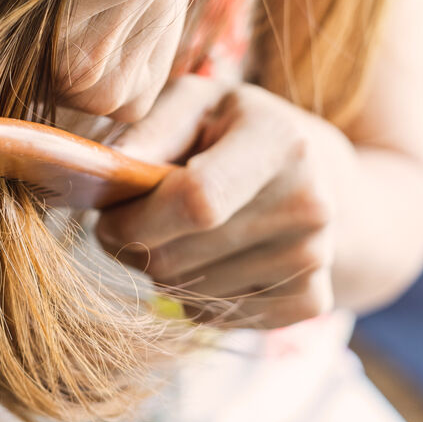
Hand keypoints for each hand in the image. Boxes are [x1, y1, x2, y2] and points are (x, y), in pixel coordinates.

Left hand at [95, 75, 357, 327]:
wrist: (316, 172)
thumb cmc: (233, 130)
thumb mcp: (195, 104)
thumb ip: (151, 129)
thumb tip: (110, 169)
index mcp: (278, 141)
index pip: (196, 201)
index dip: (135, 220)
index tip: (106, 217)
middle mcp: (307, 204)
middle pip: (180, 258)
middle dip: (134, 248)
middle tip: (127, 224)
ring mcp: (313, 257)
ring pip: (189, 294)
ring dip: (160, 272)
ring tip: (173, 234)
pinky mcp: (310, 300)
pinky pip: (214, 318)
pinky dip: (192, 297)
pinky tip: (205, 259)